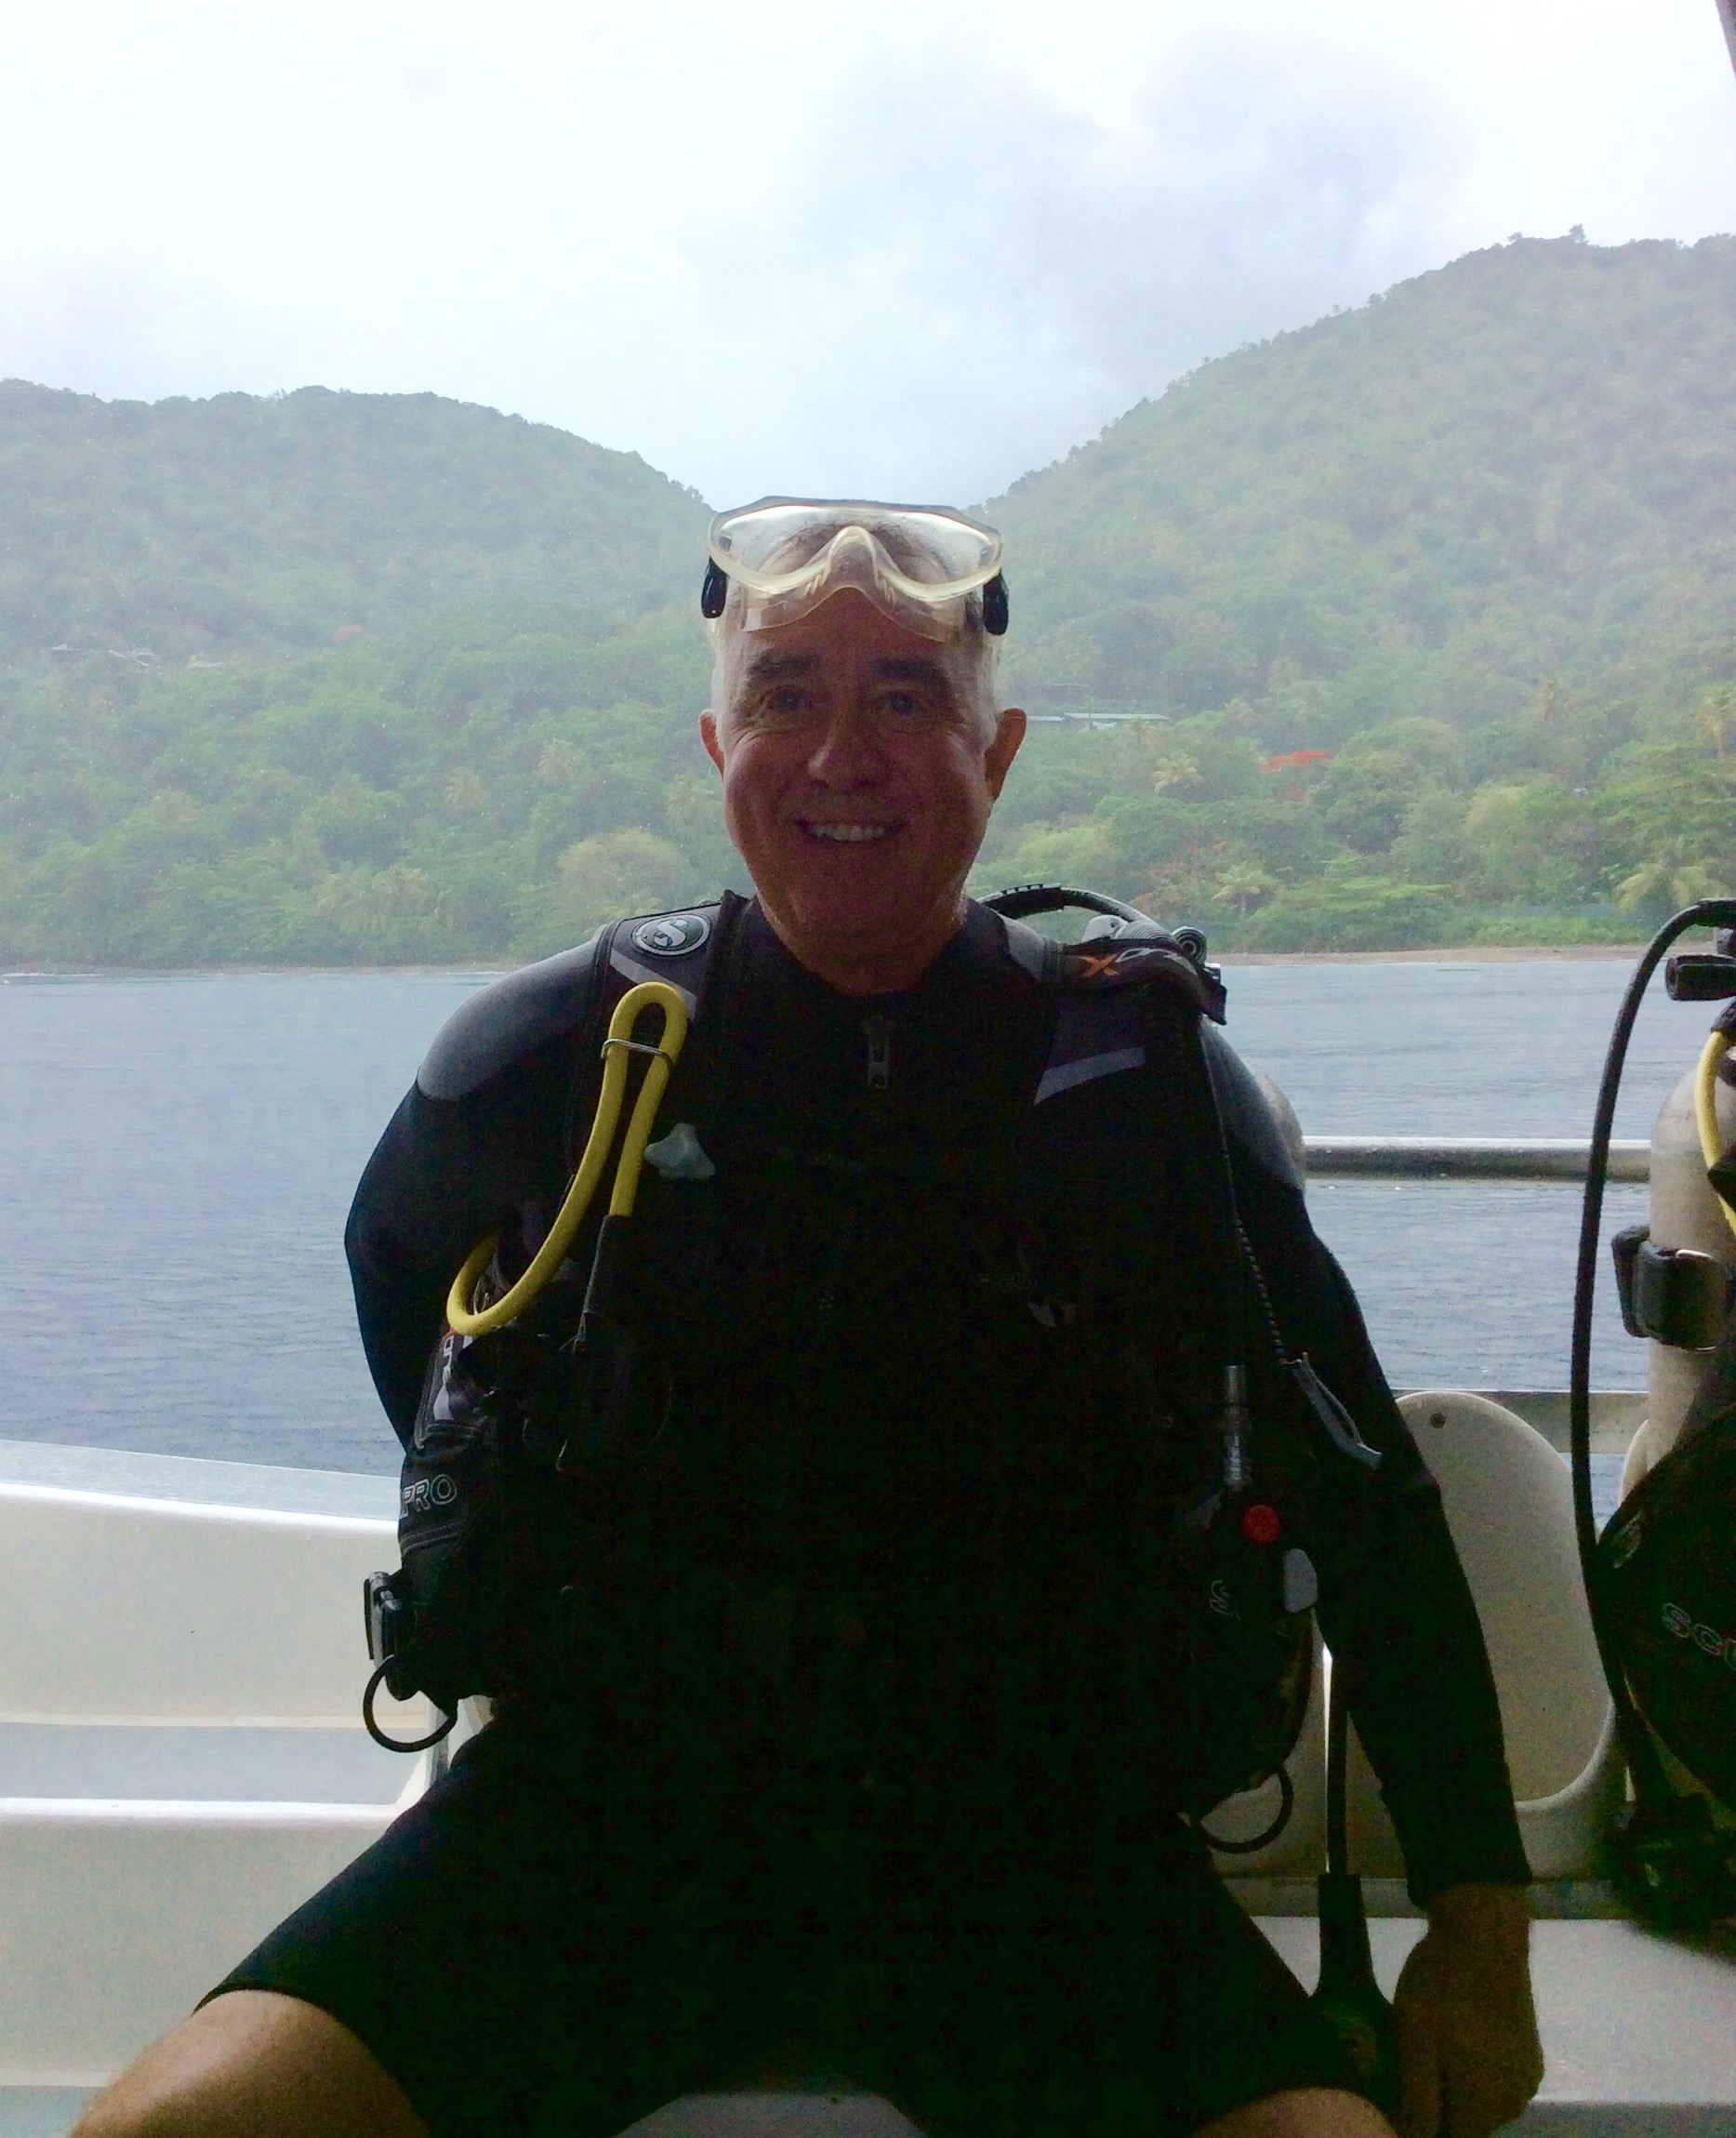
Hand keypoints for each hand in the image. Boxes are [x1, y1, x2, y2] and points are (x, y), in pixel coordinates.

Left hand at [1392, 1884, 1542, 2137]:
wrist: (1485, 1935)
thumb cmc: (1442, 1988)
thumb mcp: (1413, 2042)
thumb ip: (1417, 2102)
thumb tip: (1413, 2137)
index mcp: (1483, 2108)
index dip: (1423, 2123)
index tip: (1406, 2094)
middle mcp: (1512, 2105)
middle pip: (1467, 2124)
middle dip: (1440, 2106)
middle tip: (1413, 2064)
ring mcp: (1525, 2080)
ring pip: (1482, 2103)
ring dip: (1458, 2088)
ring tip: (1433, 2047)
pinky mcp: (1530, 2057)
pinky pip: (1497, 2082)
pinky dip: (1477, 2071)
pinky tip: (1459, 2038)